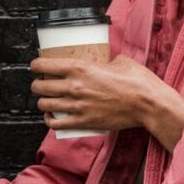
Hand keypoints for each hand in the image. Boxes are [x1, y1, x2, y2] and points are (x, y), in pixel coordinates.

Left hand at [30, 54, 183, 151]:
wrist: (148, 104)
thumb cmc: (137, 81)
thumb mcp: (119, 61)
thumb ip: (104, 60)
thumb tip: (103, 61)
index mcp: (80, 67)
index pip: (44, 65)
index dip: (35, 65)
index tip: (36, 66)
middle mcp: (74, 86)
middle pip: (39, 86)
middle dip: (37, 85)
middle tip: (41, 84)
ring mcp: (77, 105)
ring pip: (44, 105)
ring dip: (42, 102)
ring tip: (46, 100)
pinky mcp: (83, 122)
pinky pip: (56, 124)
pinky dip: (49, 120)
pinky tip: (51, 116)